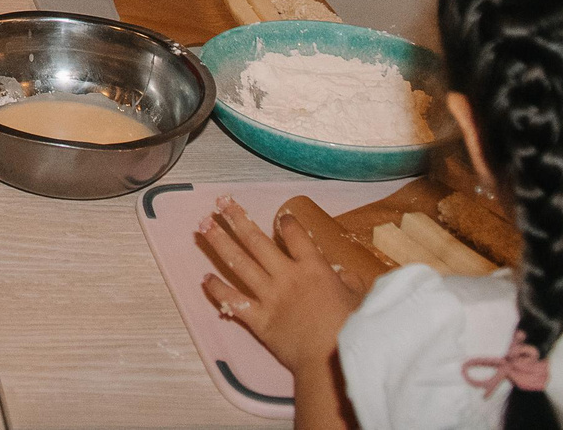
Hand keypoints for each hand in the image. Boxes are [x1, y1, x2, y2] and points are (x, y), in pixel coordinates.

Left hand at [199, 198, 368, 378]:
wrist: (331, 359)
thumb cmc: (350, 330)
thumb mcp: (359, 299)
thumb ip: (350, 282)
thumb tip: (344, 275)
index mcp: (313, 268)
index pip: (296, 236)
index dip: (287, 223)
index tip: (280, 215)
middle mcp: (286, 276)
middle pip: (257, 241)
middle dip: (237, 219)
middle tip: (221, 202)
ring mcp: (269, 296)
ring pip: (239, 262)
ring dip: (220, 242)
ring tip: (204, 226)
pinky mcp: (258, 319)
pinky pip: (233, 300)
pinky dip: (218, 289)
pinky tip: (204, 278)